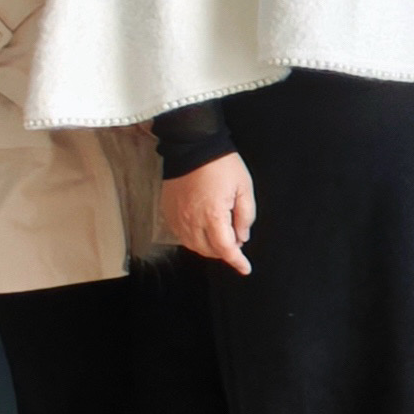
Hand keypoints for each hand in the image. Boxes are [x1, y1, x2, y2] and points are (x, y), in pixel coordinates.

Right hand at [164, 154, 256, 272]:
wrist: (192, 145)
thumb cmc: (221, 164)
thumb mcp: (244, 187)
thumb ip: (245, 216)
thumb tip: (242, 237)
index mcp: (213, 215)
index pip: (226, 249)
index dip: (237, 261)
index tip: (245, 268)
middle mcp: (192, 220)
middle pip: (208, 250)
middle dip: (224, 252)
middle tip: (236, 241)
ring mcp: (178, 217)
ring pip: (193, 245)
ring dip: (209, 247)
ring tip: (221, 237)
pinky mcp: (168, 211)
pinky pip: (181, 235)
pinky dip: (194, 239)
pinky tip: (203, 231)